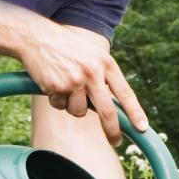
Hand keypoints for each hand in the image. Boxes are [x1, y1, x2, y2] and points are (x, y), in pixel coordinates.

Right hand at [15, 20, 148, 145]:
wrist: (36, 36)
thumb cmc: (67, 48)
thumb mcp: (93, 56)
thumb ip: (104, 77)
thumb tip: (114, 107)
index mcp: (106, 64)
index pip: (126, 93)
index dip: (135, 113)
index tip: (142, 128)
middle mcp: (93, 73)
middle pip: (107, 111)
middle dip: (112, 130)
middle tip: (116, 141)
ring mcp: (75, 80)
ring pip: (79, 111)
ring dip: (72, 106)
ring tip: (65, 86)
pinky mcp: (57, 86)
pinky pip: (60, 106)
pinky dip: (56, 99)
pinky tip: (52, 82)